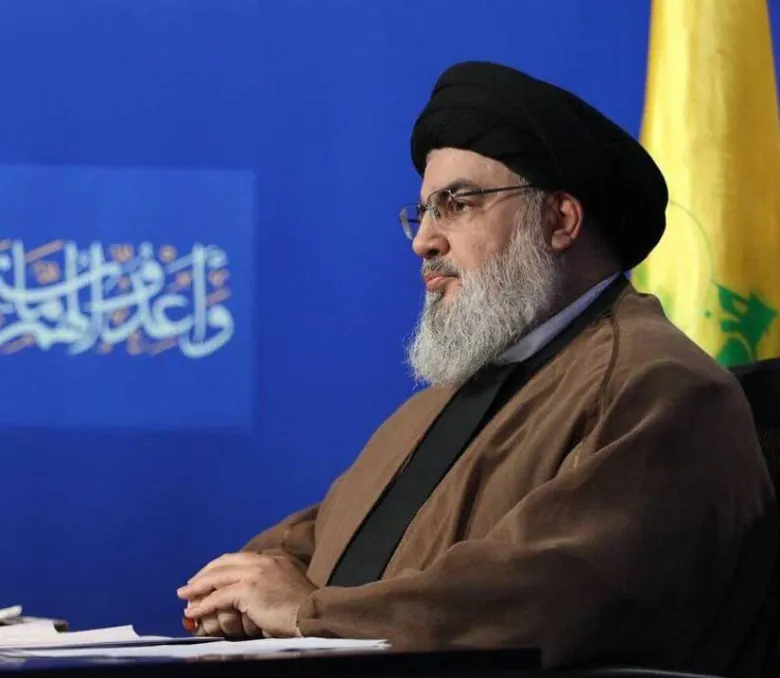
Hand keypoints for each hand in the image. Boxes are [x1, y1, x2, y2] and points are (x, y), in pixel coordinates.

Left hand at [177, 553, 315, 637]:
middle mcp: (264, 560)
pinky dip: (203, 605)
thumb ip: (268, 585)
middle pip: (224, 563)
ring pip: (217, 578)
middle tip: (189, 586)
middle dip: (204, 574)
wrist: (314, 615)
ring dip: (198, 588)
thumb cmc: (303, 610)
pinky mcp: (249, 590)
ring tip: (184, 597)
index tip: (208, 577)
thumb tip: (246, 599)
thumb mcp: (287, 589)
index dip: (220, 568)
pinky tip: (193, 612)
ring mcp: (256, 573)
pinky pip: (218, 597)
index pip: (239, 559)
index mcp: (274, 558)